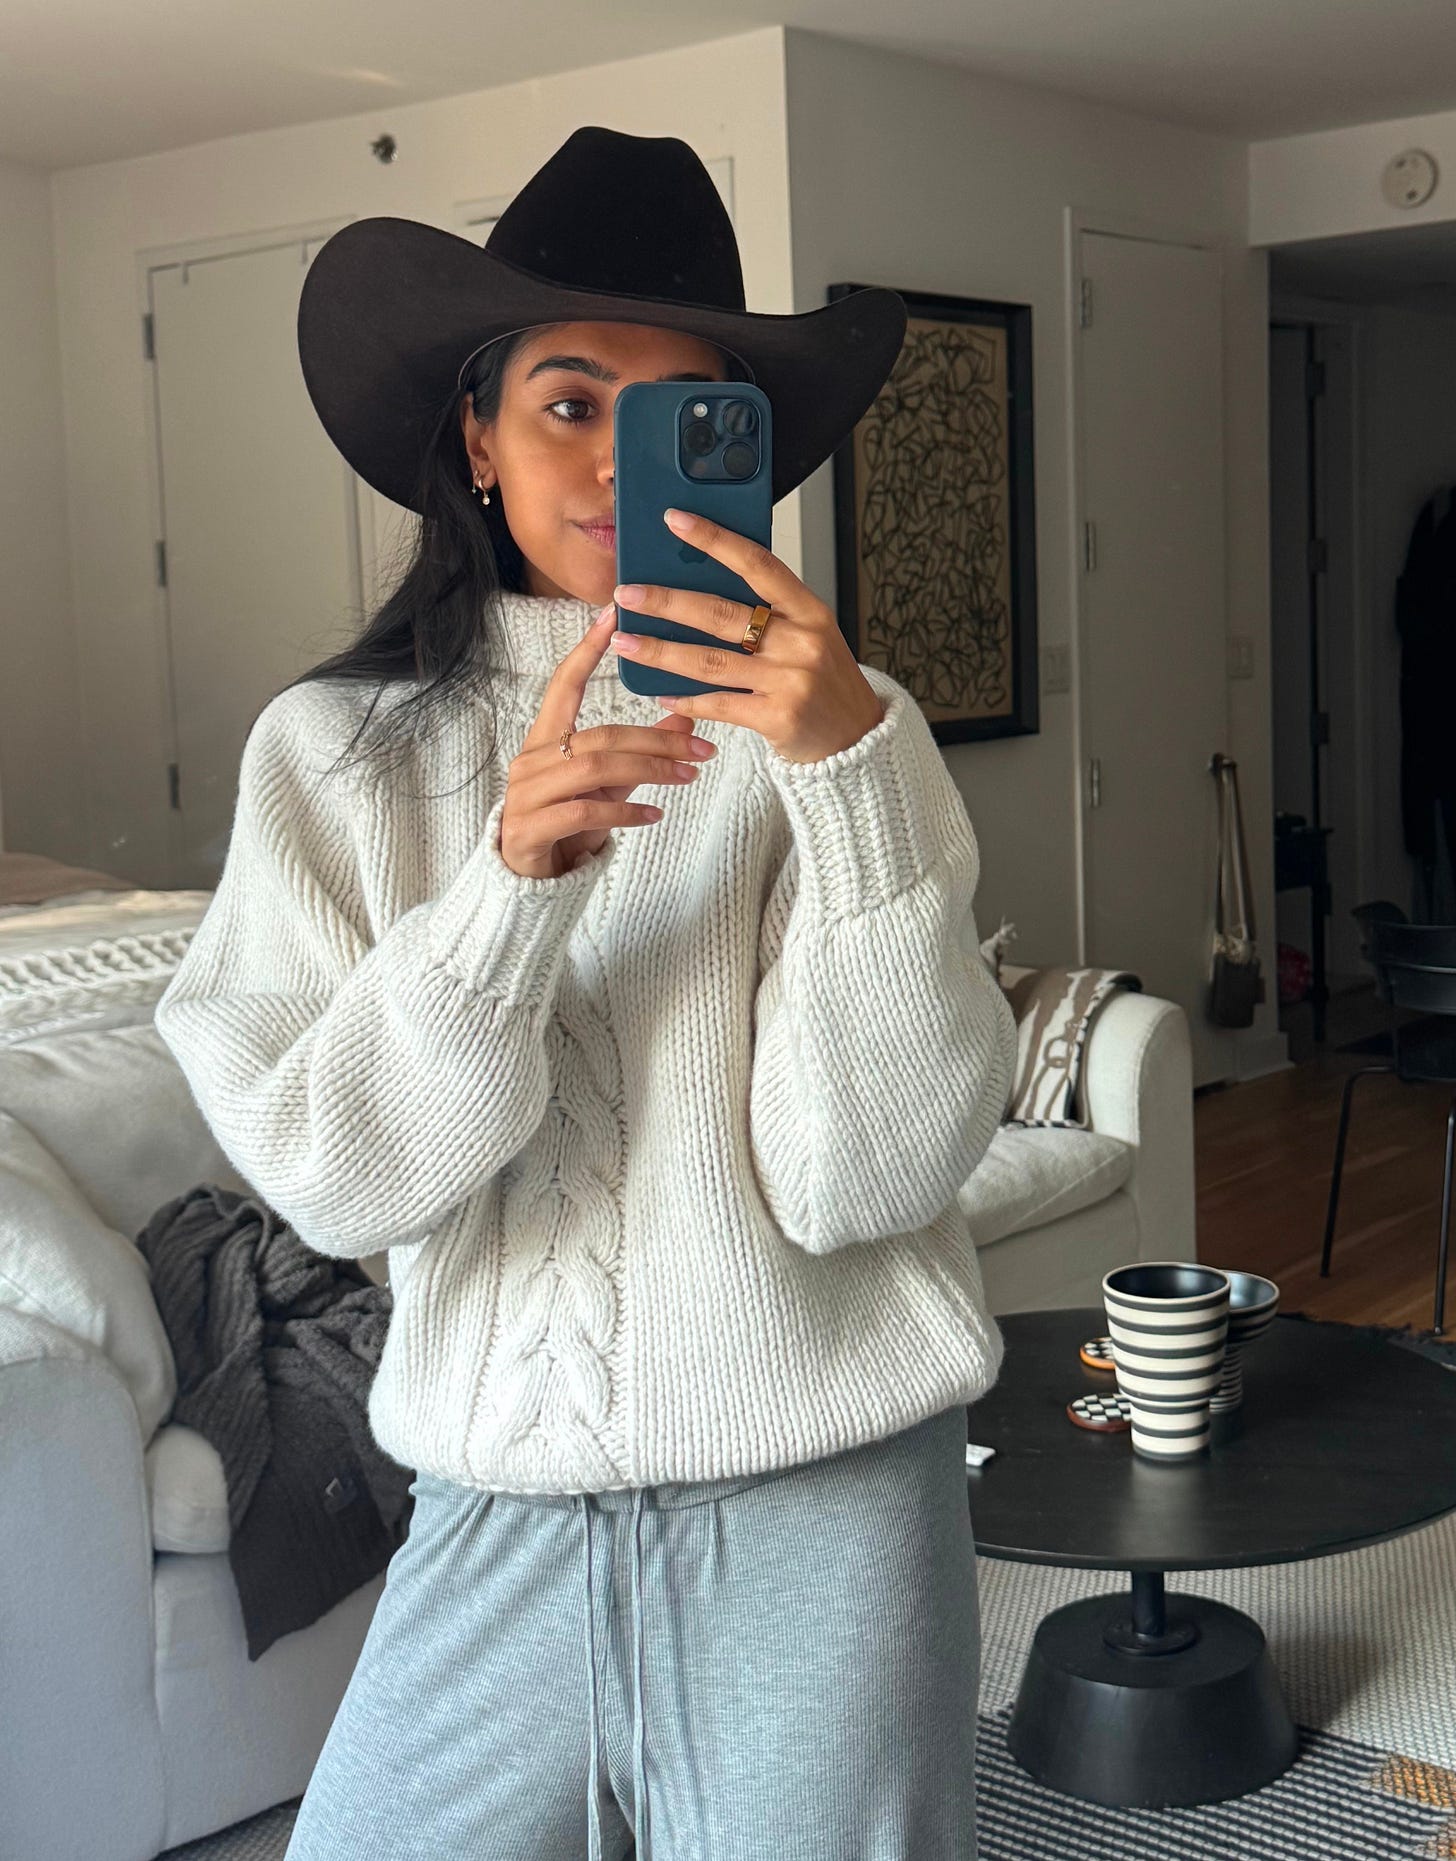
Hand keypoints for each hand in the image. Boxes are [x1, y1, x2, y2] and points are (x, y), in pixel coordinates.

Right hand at [499, 603, 717, 879]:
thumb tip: (686, 721)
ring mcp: (526, 795)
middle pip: (600, 735)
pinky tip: (654, 813)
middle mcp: (532, 760)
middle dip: (656, 740)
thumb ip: (639, 752)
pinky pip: (584, 813)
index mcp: (545, 739)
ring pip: (594, 770)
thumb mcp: (608, 783)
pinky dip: (624, 812)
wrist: (528, 877)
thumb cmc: (568, 823)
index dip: (586, 650)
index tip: (613, 615)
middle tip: (702, 749)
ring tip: (688, 778)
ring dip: (648, 772)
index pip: (563, 684)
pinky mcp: (530, 829)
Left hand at [609, 508, 885, 764]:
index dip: (714, 539)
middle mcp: (802, 641)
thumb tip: (698, 583)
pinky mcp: (777, 718)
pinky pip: (719, 703)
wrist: (855, 738)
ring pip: (710, 661)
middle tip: (627, 594)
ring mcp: (791, 681)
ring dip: (660, 652)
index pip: (757, 563)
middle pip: (721, 614)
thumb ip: (767, 611)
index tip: (675, 520)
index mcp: (810, 610)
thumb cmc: (822, 680)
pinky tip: (659, 693)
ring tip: (625, 642)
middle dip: (667, 602)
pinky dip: (685, 699)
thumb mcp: (808, 634)